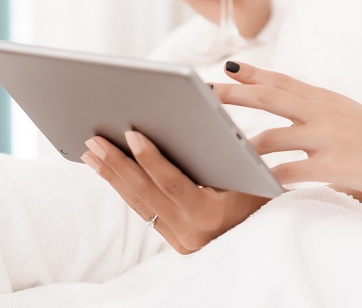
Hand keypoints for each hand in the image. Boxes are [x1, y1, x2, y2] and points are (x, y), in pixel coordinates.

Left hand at [81, 132, 268, 254]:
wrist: (270, 238)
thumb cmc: (264, 196)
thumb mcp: (249, 174)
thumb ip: (220, 154)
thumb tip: (189, 121)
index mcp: (210, 215)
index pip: (172, 183)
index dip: (150, 158)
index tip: (130, 134)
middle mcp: (190, 233)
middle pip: (145, 194)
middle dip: (116, 165)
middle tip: (94, 140)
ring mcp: (180, 239)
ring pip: (139, 203)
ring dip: (113, 176)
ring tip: (91, 153)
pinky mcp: (174, 239)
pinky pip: (144, 210)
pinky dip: (126, 188)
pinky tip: (110, 171)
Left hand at [214, 62, 361, 204]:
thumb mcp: (352, 116)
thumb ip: (321, 112)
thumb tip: (292, 111)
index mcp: (328, 99)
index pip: (284, 81)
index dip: (253, 73)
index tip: (227, 68)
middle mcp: (325, 111)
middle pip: (270, 97)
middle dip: (235, 94)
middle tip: (206, 92)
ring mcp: (328, 137)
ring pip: (270, 137)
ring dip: (242, 145)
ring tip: (216, 149)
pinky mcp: (333, 164)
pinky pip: (288, 172)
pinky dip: (267, 179)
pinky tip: (252, 185)